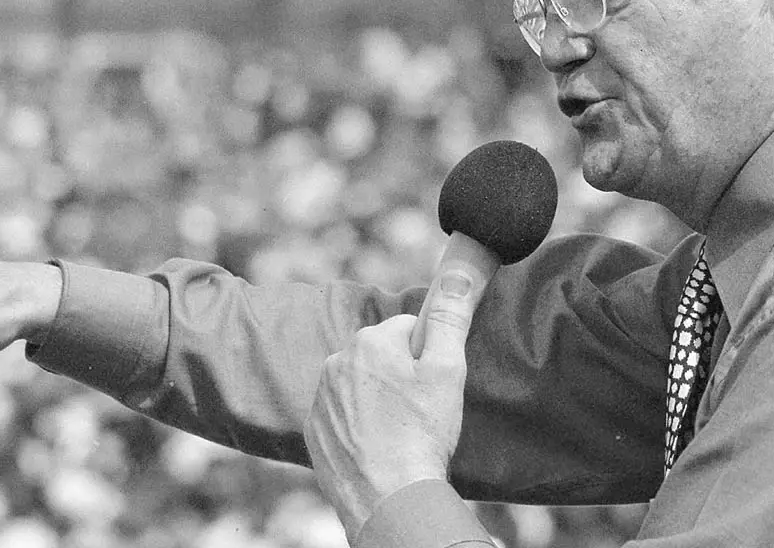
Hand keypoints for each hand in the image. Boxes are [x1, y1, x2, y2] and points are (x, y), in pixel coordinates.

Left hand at [304, 268, 486, 540]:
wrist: (387, 498)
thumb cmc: (421, 433)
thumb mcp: (447, 371)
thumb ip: (450, 317)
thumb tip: (458, 274)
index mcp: (369, 341)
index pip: (408, 330)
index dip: (428, 356)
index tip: (433, 385)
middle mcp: (337, 362)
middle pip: (381, 356)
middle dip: (400, 375)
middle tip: (420, 411)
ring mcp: (322, 398)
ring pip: (361, 385)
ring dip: (378, 400)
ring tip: (400, 432)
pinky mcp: (315, 430)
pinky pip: (343, 415)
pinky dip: (359, 426)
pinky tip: (379, 446)